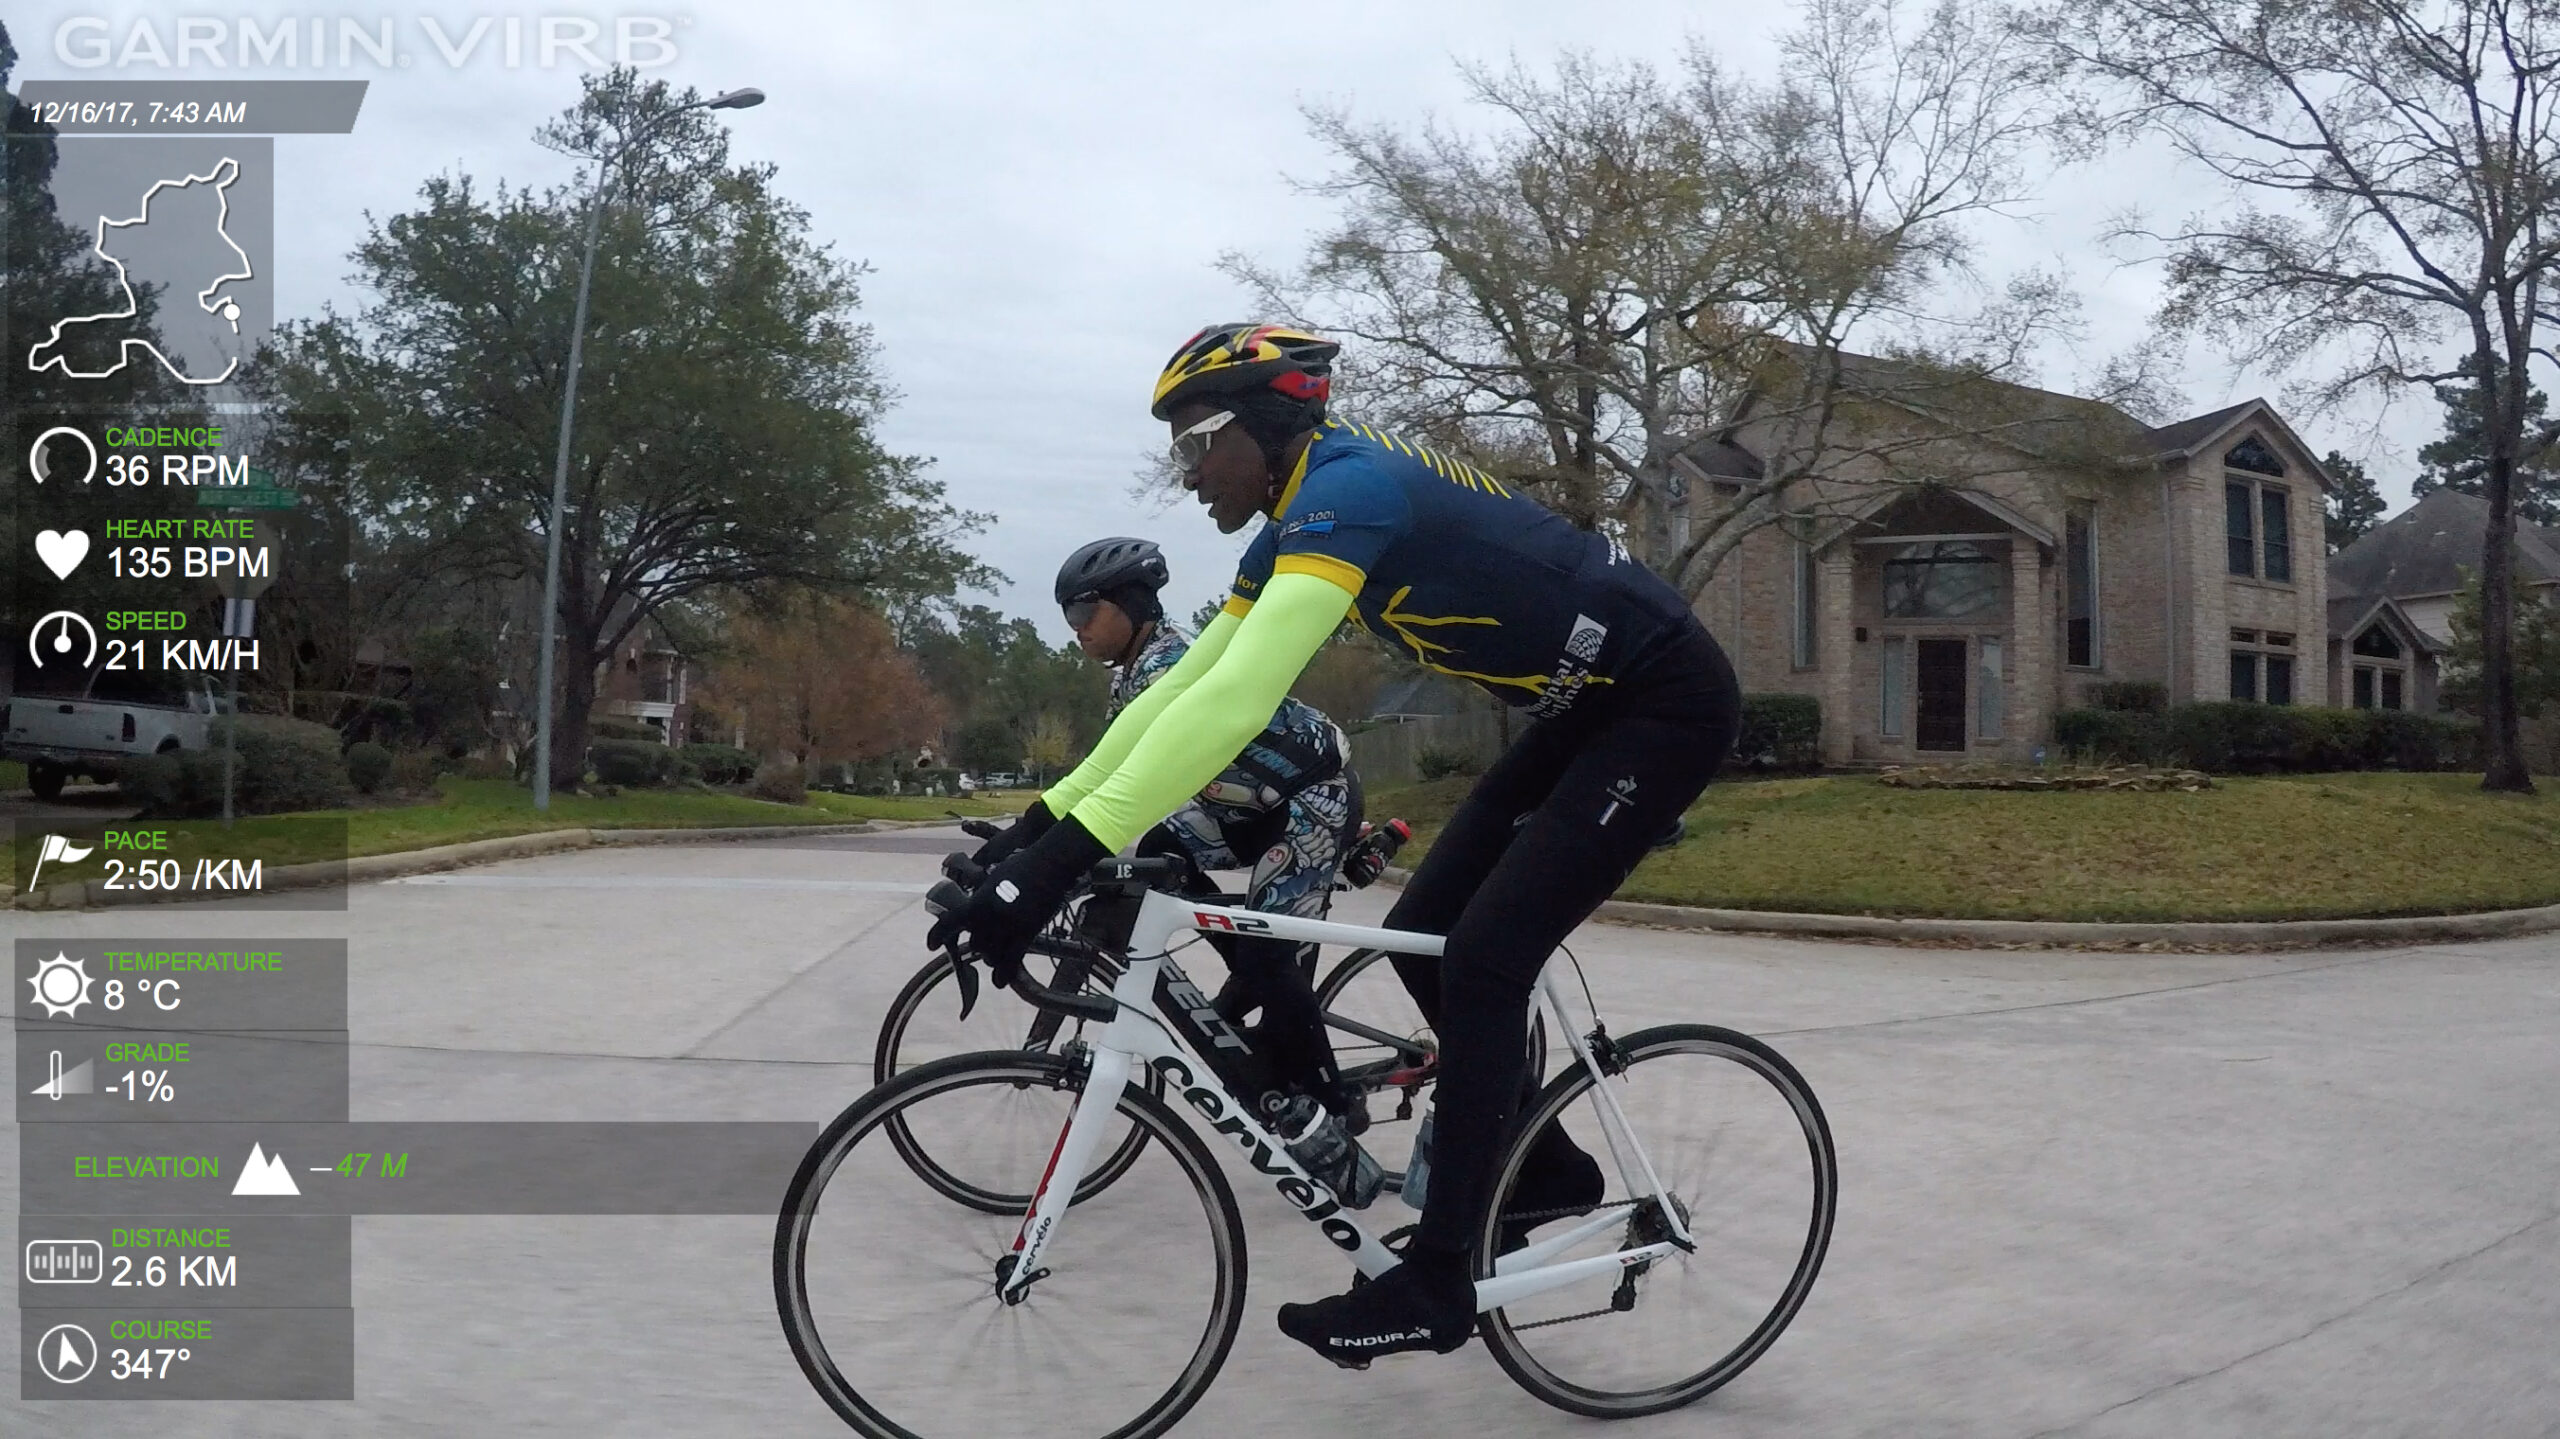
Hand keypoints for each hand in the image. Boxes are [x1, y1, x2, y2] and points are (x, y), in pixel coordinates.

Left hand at [927, 812, 1108, 987]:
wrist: (1050, 864)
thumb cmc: (1023, 864)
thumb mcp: (994, 878)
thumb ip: (983, 896)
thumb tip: (976, 906)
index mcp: (979, 901)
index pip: (951, 922)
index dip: (937, 936)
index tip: (931, 945)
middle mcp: (991, 917)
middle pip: (975, 943)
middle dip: (977, 944)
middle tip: (981, 942)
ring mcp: (1010, 928)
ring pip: (991, 955)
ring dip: (990, 957)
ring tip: (993, 956)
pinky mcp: (1027, 934)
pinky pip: (1012, 962)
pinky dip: (1004, 974)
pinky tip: (999, 982)